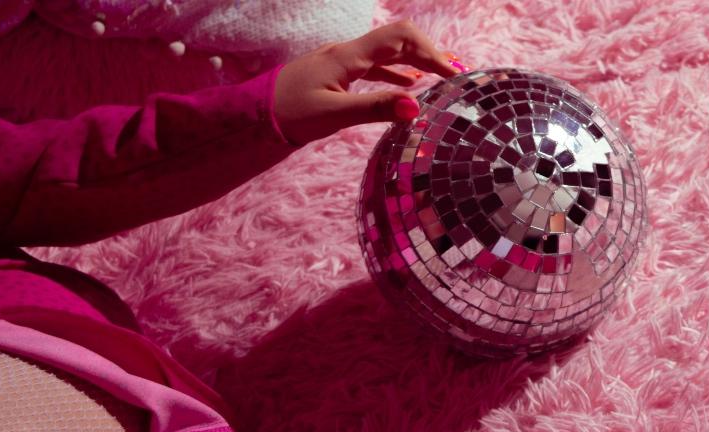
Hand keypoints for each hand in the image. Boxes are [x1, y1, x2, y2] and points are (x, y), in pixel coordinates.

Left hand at [272, 20, 461, 144]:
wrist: (252, 115)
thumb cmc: (289, 115)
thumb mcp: (334, 115)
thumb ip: (375, 109)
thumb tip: (416, 106)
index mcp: (348, 57)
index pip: (400, 39)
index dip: (431, 51)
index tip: (453, 73)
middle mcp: (347, 52)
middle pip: (398, 40)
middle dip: (429, 53)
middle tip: (455, 75)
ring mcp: (340, 61)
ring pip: (387, 52)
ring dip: (415, 61)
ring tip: (440, 77)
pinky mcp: (335, 73)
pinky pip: (374, 66)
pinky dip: (396, 72)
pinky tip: (408, 86)